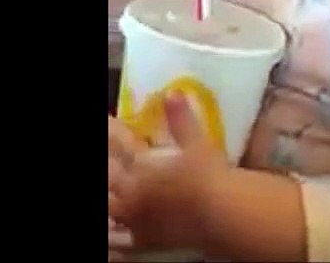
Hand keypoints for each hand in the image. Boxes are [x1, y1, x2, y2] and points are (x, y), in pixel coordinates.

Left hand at [108, 92, 230, 251]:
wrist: (221, 215)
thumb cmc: (210, 176)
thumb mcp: (197, 143)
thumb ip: (181, 118)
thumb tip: (173, 93)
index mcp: (142, 167)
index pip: (120, 145)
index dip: (113, 132)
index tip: (108, 121)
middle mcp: (133, 192)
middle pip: (110, 175)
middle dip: (110, 164)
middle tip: (112, 157)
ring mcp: (138, 217)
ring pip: (112, 204)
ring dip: (113, 192)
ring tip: (117, 188)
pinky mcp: (146, 236)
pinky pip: (128, 229)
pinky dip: (125, 220)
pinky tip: (129, 217)